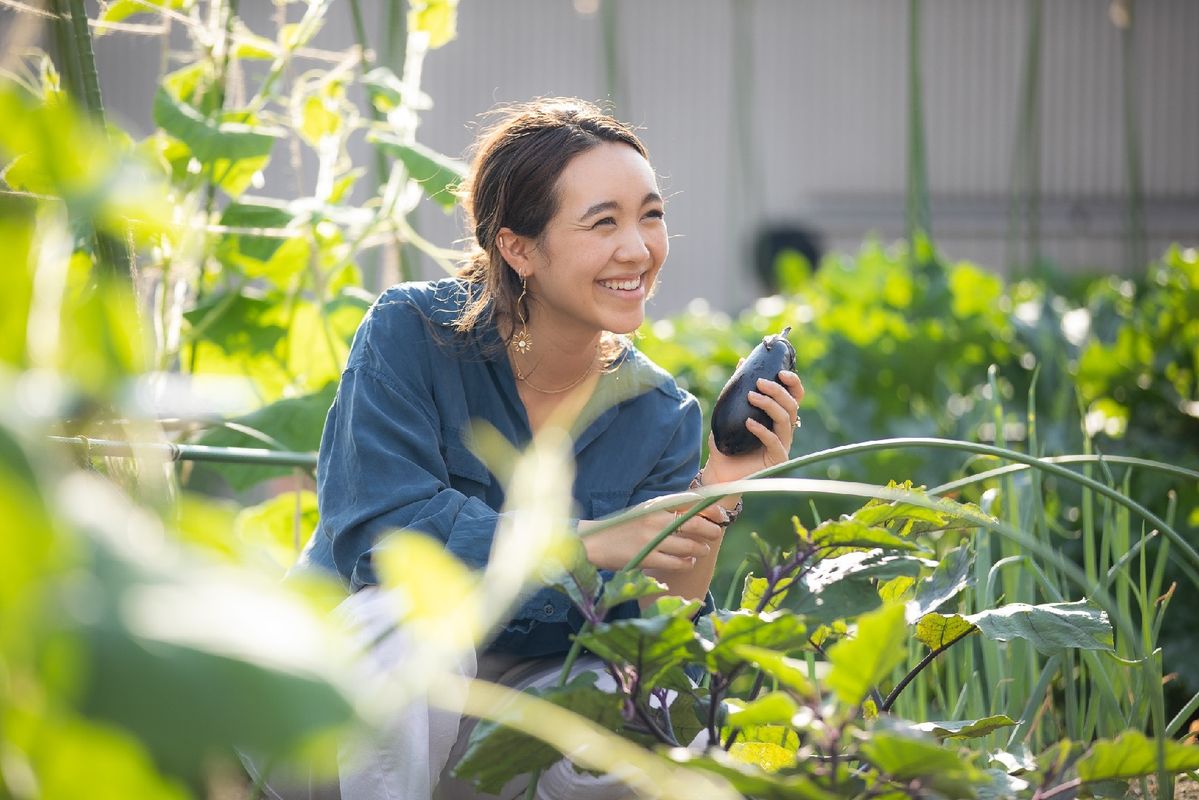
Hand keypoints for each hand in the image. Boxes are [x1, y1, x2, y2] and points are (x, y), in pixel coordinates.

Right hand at [577, 511, 723, 571]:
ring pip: (688, 545)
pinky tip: (689, 562)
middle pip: (694, 523)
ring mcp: (651, 539)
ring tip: (702, 549)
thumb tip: (698, 515)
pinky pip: (676, 562)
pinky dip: (687, 562)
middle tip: (716, 534)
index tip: (721, 515)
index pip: (690, 502)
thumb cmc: (623, 527)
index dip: (710, 509)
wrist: (595, 542)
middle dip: (711, 529)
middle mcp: (655, 519)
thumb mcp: (644, 512)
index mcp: (655, 505)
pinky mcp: (646, 558)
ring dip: (700, 548)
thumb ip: (667, 511)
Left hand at [704, 370, 803, 484]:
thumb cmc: (726, 443)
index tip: (780, 372)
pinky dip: (762, 430)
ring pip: (786, 420)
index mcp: (778, 417)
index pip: (794, 396)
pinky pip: (774, 441)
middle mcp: (784, 430)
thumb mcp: (728, 412)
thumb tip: (741, 361)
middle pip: (792, 405)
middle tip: (760, 383)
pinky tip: (748, 423)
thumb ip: (737, 389)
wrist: (719, 472)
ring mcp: (782, 444)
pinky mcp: (777, 459)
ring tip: (751, 397)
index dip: (793, 383)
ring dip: (770, 405)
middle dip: (778, 391)